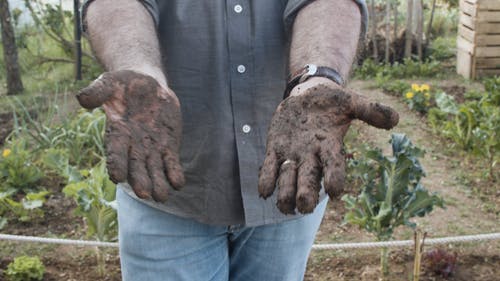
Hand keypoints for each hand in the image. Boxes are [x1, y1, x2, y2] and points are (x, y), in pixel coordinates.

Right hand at [76, 70, 183, 201]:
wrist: (148, 86)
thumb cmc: (123, 85)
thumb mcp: (109, 83)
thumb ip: (97, 91)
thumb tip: (81, 99)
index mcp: (117, 134)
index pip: (115, 153)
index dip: (116, 164)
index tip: (117, 176)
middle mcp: (133, 147)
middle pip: (136, 168)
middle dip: (140, 181)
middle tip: (144, 194)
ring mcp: (152, 149)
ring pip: (154, 171)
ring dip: (158, 184)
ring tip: (162, 196)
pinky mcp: (168, 147)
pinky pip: (171, 164)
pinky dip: (174, 174)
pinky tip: (178, 183)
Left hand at [258, 77, 398, 213]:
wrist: (308, 96)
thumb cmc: (333, 101)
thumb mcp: (352, 101)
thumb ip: (371, 110)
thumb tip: (395, 118)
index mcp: (330, 146)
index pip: (334, 166)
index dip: (335, 179)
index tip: (335, 192)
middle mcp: (311, 156)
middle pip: (309, 180)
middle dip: (306, 195)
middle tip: (304, 206)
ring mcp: (292, 154)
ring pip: (288, 180)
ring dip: (285, 193)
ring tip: (284, 205)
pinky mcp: (275, 149)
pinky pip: (269, 169)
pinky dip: (266, 180)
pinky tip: (264, 191)